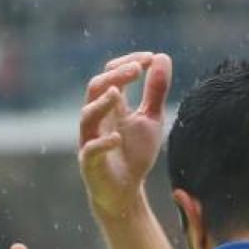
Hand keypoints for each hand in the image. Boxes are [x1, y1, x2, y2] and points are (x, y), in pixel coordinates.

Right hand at [78, 52, 172, 219]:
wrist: (126, 191)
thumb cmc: (135, 153)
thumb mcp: (151, 118)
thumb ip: (155, 91)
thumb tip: (161, 57)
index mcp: (110, 105)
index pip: (111, 75)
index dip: (127, 64)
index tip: (150, 58)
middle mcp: (96, 118)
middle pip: (96, 88)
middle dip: (115, 77)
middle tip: (136, 69)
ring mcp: (90, 139)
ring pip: (87, 116)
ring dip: (101, 104)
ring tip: (117, 94)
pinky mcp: (89, 163)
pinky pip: (90, 150)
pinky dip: (102, 143)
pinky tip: (117, 139)